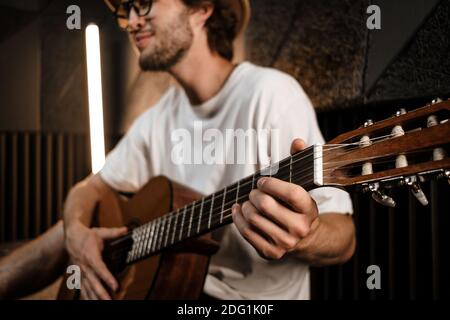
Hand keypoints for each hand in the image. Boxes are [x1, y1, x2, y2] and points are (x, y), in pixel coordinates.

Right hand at [65, 222, 126, 299]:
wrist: (71, 237)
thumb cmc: (87, 235)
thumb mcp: (100, 232)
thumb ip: (113, 233)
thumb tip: (125, 230)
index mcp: (91, 255)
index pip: (100, 268)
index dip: (107, 277)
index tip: (115, 286)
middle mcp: (85, 266)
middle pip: (93, 282)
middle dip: (101, 293)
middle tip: (110, 301)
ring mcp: (81, 273)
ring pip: (87, 288)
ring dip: (94, 298)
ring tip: (104, 304)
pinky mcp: (79, 276)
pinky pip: (82, 289)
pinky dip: (87, 297)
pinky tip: (91, 302)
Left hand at [232, 138, 318, 258]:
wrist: (305, 238)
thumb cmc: (297, 205)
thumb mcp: (301, 184)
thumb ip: (299, 160)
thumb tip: (297, 141)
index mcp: (309, 209)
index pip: (291, 193)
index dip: (272, 184)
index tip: (262, 180)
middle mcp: (300, 228)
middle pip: (266, 205)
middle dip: (254, 194)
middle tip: (253, 192)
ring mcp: (286, 242)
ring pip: (254, 218)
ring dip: (245, 206)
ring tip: (248, 201)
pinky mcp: (272, 252)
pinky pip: (247, 233)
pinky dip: (238, 219)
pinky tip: (238, 211)